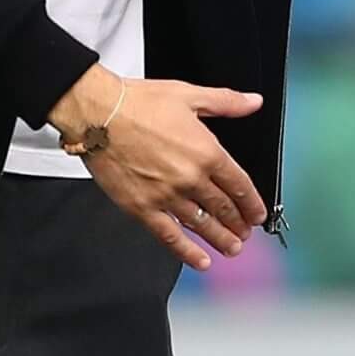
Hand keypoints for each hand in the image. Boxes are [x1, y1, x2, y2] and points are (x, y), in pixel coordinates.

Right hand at [50, 66, 267, 269]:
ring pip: (202, 225)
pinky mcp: (142, 208)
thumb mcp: (189, 95)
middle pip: (223, 208)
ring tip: (232, 248)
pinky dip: (187, 252)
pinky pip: (170, 236)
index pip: (239, 184)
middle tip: (245, 233)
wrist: (98, 115)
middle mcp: (190, 178)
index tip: (257, 213)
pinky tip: (200, 260)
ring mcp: (166, 196)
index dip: (252, 202)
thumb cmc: (137, 103)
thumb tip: (253, 102)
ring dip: (220, 239)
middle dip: (238, 223)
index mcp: (206, 152)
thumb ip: (226, 102)